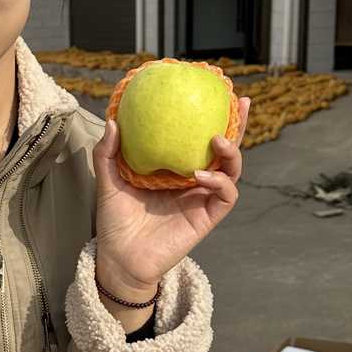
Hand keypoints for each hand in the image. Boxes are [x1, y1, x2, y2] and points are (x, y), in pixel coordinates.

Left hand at [93, 96, 250, 325]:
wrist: (119, 258)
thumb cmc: (115, 222)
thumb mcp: (109, 181)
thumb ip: (109, 153)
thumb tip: (114, 121)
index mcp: (174, 169)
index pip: (198, 139)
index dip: (212, 118)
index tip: (217, 93)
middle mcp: (192, 181)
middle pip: (224, 150)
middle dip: (239, 126)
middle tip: (242, 103)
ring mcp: (202, 199)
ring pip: (231, 171)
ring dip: (231, 153)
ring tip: (217, 139)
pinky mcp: (206, 218)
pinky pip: (225, 196)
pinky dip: (219, 182)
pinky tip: (201, 174)